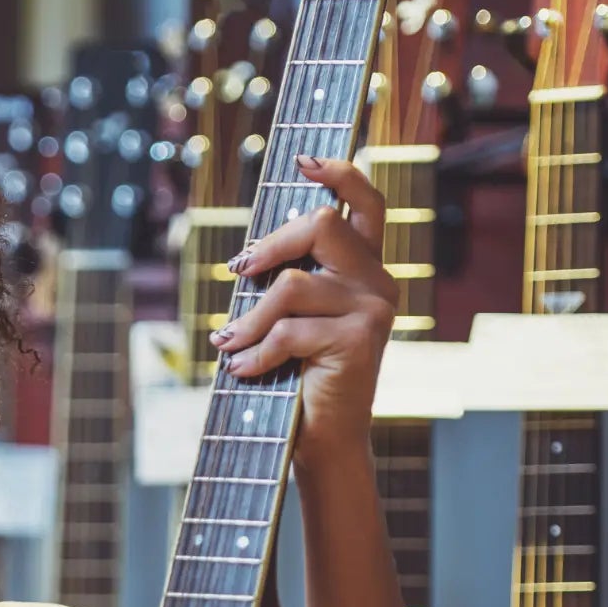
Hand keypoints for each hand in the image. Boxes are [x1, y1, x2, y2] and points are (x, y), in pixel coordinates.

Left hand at [210, 156, 395, 463]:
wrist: (324, 445)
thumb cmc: (299, 382)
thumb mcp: (292, 322)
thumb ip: (288, 282)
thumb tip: (246, 254)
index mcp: (367, 271)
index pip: (365, 204)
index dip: (337, 174)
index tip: (303, 161)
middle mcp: (379, 282)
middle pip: (320, 225)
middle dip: (268, 246)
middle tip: (237, 273)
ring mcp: (373, 308)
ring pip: (293, 284)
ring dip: (249, 318)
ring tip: (228, 345)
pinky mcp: (360, 339)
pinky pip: (289, 329)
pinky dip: (256, 352)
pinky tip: (241, 371)